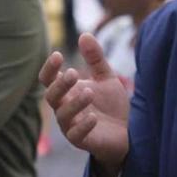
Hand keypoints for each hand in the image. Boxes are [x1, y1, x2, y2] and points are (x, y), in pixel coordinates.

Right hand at [40, 34, 129, 171]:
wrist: (129, 132)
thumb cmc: (112, 105)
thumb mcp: (106, 78)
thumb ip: (95, 58)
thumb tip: (84, 34)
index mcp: (66, 92)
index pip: (48, 79)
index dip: (49, 68)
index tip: (58, 55)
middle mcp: (64, 108)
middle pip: (51, 96)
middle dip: (60, 85)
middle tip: (74, 73)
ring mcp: (71, 126)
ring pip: (63, 115)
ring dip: (75, 103)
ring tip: (90, 92)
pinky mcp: (83, 141)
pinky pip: (75, 135)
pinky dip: (83, 125)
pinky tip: (93, 117)